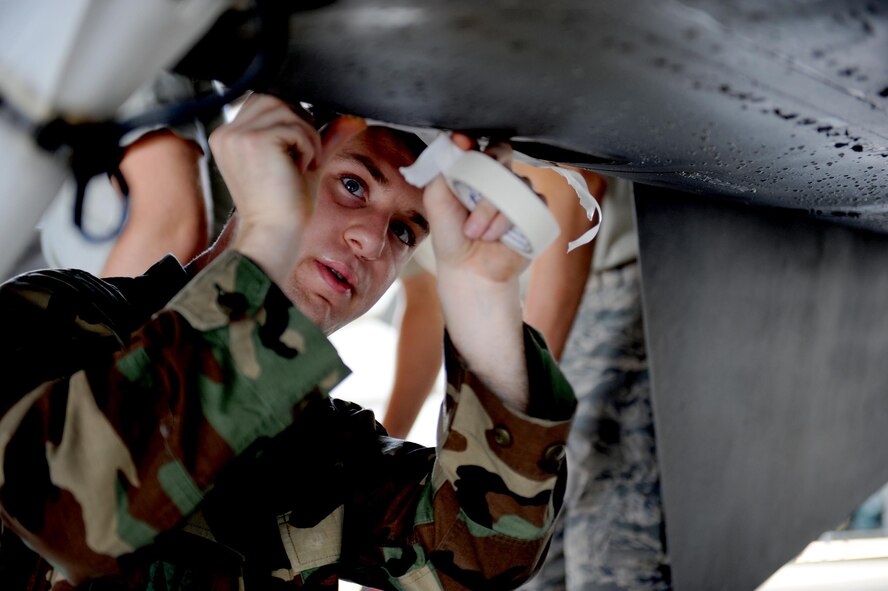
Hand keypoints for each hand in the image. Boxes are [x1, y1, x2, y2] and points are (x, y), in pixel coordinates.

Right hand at [208, 94, 364, 284]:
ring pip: (286, 108)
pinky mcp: (255, 140)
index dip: (290, 119)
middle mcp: (227, 133)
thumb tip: (354, 118)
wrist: (275, 234)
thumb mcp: (306, 162)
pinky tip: (301, 168)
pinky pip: (295, 125)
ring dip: (306, 136)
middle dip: (299, 124)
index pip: (264, 102)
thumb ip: (325, 136)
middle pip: (274, 98)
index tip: (297, 151)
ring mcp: (238, 136)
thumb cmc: (285, 207)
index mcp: (229, 138)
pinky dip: (308, 145)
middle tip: (303, 158)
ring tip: (302, 165)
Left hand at [423, 134, 536, 410]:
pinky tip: (496, 237)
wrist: (470, 270)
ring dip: (491, 208)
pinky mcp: (535, 210)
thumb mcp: (436, 200)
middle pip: (502, 152)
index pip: (481, 142)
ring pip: (514, 181)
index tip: (462, 143)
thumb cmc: (452, 236)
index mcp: (475, 170)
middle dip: (485, 174)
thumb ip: (443, 170)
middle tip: (468, 199)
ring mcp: (518, 193)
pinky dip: (510, 219)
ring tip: (477, 232)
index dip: (473, 140)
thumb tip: (458, 141)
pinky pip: (532, 200)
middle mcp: (498, 177)